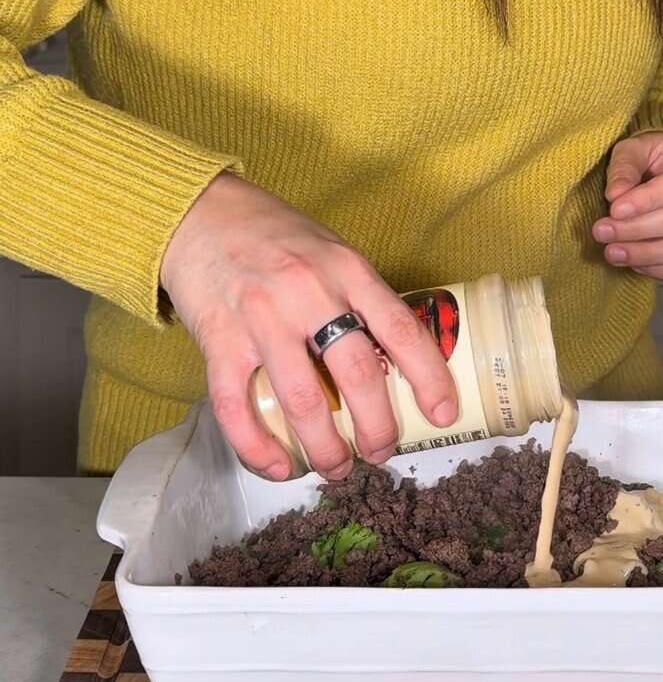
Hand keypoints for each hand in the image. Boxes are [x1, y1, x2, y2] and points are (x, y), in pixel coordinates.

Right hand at [160, 172, 457, 480]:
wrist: (199, 213)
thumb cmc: (277, 237)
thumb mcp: (335, 253)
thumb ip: (362, 300)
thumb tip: (398, 361)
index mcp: (348, 270)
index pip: (401, 331)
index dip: (429, 378)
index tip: (444, 415)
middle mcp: (309, 293)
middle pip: (357, 375)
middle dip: (376, 427)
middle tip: (381, 453)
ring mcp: (261, 318)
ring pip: (301, 400)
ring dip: (324, 447)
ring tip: (337, 468)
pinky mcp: (218, 338)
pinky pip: (236, 405)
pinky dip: (257, 446)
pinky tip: (278, 467)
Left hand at [592, 133, 662, 280]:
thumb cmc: (651, 158)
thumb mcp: (633, 149)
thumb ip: (624, 168)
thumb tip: (616, 196)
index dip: (648, 200)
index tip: (615, 209)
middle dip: (638, 228)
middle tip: (603, 232)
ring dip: (648, 254)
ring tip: (613, 251)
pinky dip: (662, 269)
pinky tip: (634, 262)